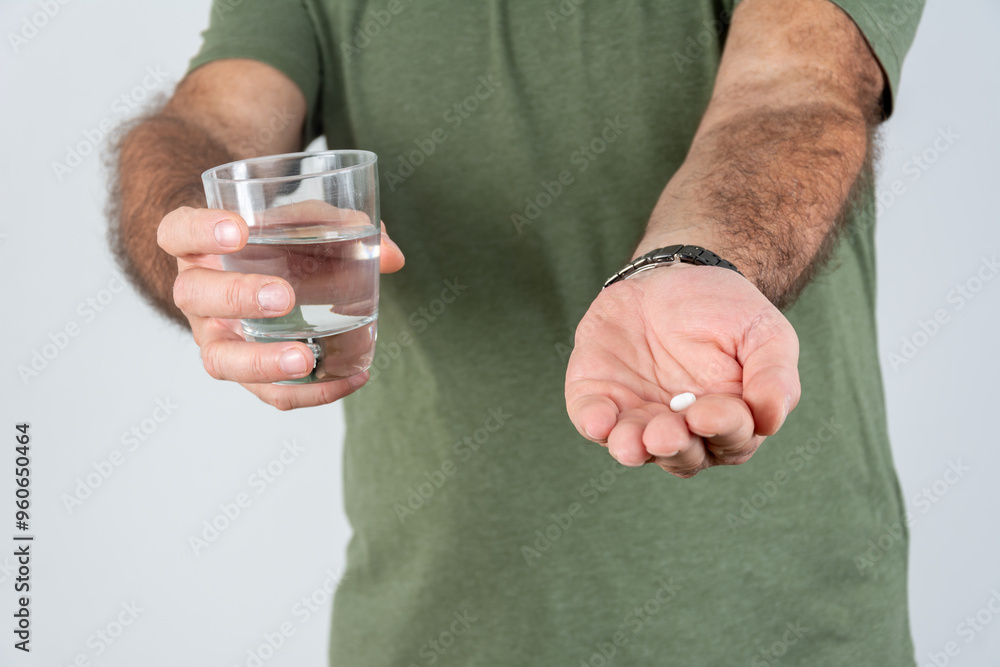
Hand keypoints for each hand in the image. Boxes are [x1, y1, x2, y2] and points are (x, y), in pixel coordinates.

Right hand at [157, 205, 404, 409]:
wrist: (261, 276)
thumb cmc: (277, 241)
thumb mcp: (304, 220)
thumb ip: (342, 226)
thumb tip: (392, 257)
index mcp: (199, 246)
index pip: (178, 231)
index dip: (200, 230)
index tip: (237, 229)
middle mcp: (197, 294)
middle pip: (194, 296)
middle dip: (237, 297)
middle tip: (283, 297)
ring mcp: (216, 337)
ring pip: (220, 359)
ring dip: (261, 362)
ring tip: (306, 358)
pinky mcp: (248, 372)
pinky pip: (268, 392)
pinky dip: (309, 391)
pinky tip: (351, 379)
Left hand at [565, 264, 799, 476]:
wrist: (672, 278)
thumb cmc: (725, 311)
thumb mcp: (762, 332)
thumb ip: (773, 375)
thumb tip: (770, 421)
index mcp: (729, 421)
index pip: (730, 438)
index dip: (721, 429)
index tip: (708, 413)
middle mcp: (682, 430)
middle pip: (680, 455)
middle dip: (674, 446)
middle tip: (666, 434)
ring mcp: (638, 417)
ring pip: (634, 447)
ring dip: (632, 447)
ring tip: (630, 443)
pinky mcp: (599, 397)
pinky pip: (592, 418)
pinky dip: (593, 423)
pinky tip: (597, 421)